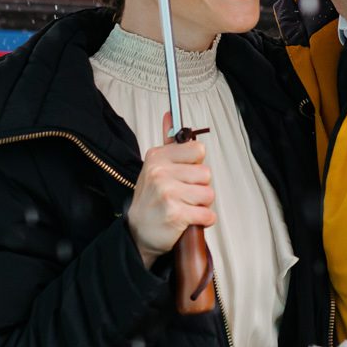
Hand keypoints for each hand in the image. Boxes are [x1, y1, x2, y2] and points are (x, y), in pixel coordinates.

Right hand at [126, 114, 212, 265]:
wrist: (138, 232)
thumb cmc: (151, 199)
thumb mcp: (154, 166)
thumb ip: (168, 141)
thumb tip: (170, 114)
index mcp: (157, 156)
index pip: (198, 150)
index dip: (195, 165)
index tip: (183, 174)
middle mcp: (160, 172)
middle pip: (206, 173)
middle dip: (199, 187)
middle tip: (181, 195)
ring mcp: (167, 192)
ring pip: (208, 194)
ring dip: (201, 205)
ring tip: (184, 207)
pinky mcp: (175, 213)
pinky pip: (207, 214)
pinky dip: (203, 221)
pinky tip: (188, 220)